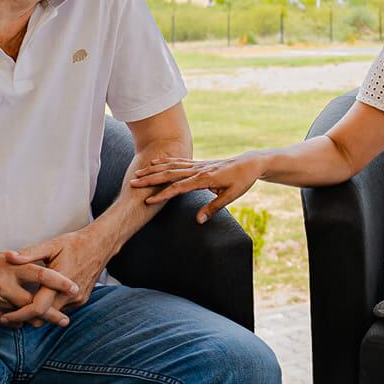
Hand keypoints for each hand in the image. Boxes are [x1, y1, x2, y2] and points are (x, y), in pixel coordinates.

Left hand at [0, 227, 115, 325]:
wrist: (101, 244)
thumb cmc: (75, 243)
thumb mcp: (51, 245)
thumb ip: (29, 253)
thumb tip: (8, 256)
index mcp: (60, 281)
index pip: (37, 308)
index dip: (19, 315)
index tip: (4, 317)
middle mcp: (70, 295)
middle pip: (44, 316)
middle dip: (25, 318)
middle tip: (6, 316)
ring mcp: (78, 299)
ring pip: (53, 314)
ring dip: (38, 314)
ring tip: (20, 309)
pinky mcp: (82, 300)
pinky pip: (62, 309)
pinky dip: (50, 308)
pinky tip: (39, 301)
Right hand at [0, 249, 81, 327]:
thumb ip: (17, 266)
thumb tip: (37, 272)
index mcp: (9, 265)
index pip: (42, 273)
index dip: (60, 282)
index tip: (75, 287)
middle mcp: (2, 282)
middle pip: (34, 301)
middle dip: (51, 312)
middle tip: (64, 320)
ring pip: (19, 314)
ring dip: (32, 320)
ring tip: (44, 325)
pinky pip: (2, 321)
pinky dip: (13, 323)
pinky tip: (19, 324)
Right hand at [130, 152, 268, 220]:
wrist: (250, 163)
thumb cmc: (242, 180)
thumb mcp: (231, 196)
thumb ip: (214, 208)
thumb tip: (198, 221)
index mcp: (205, 179)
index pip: (180, 188)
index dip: (163, 195)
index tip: (149, 201)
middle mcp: (199, 170)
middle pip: (170, 174)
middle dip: (151, 179)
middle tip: (133, 184)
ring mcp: (198, 165)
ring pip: (171, 167)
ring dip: (154, 170)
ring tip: (138, 174)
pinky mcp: (199, 164)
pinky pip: (179, 162)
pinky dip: (165, 162)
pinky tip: (155, 163)